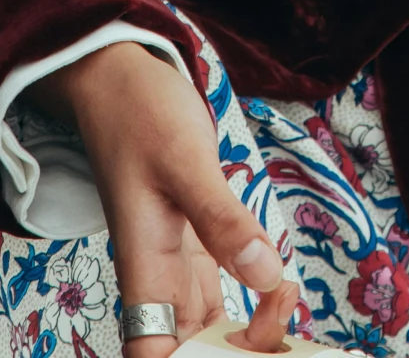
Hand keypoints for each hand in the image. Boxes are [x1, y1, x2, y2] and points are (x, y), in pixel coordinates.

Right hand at [37, 40, 297, 355]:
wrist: (119, 77)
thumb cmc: (140, 113)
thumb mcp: (186, 158)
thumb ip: (222, 218)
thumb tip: (266, 275)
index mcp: (144, 270)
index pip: (154, 354)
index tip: (240, 349)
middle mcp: (159, 281)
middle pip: (193, 353)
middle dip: (240, 352)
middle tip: (283, 305)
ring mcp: (178, 266)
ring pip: (212, 333)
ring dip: (251, 336)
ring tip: (289, 297)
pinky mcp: (198, 246)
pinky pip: (224, 299)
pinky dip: (254, 303)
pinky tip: (281, 289)